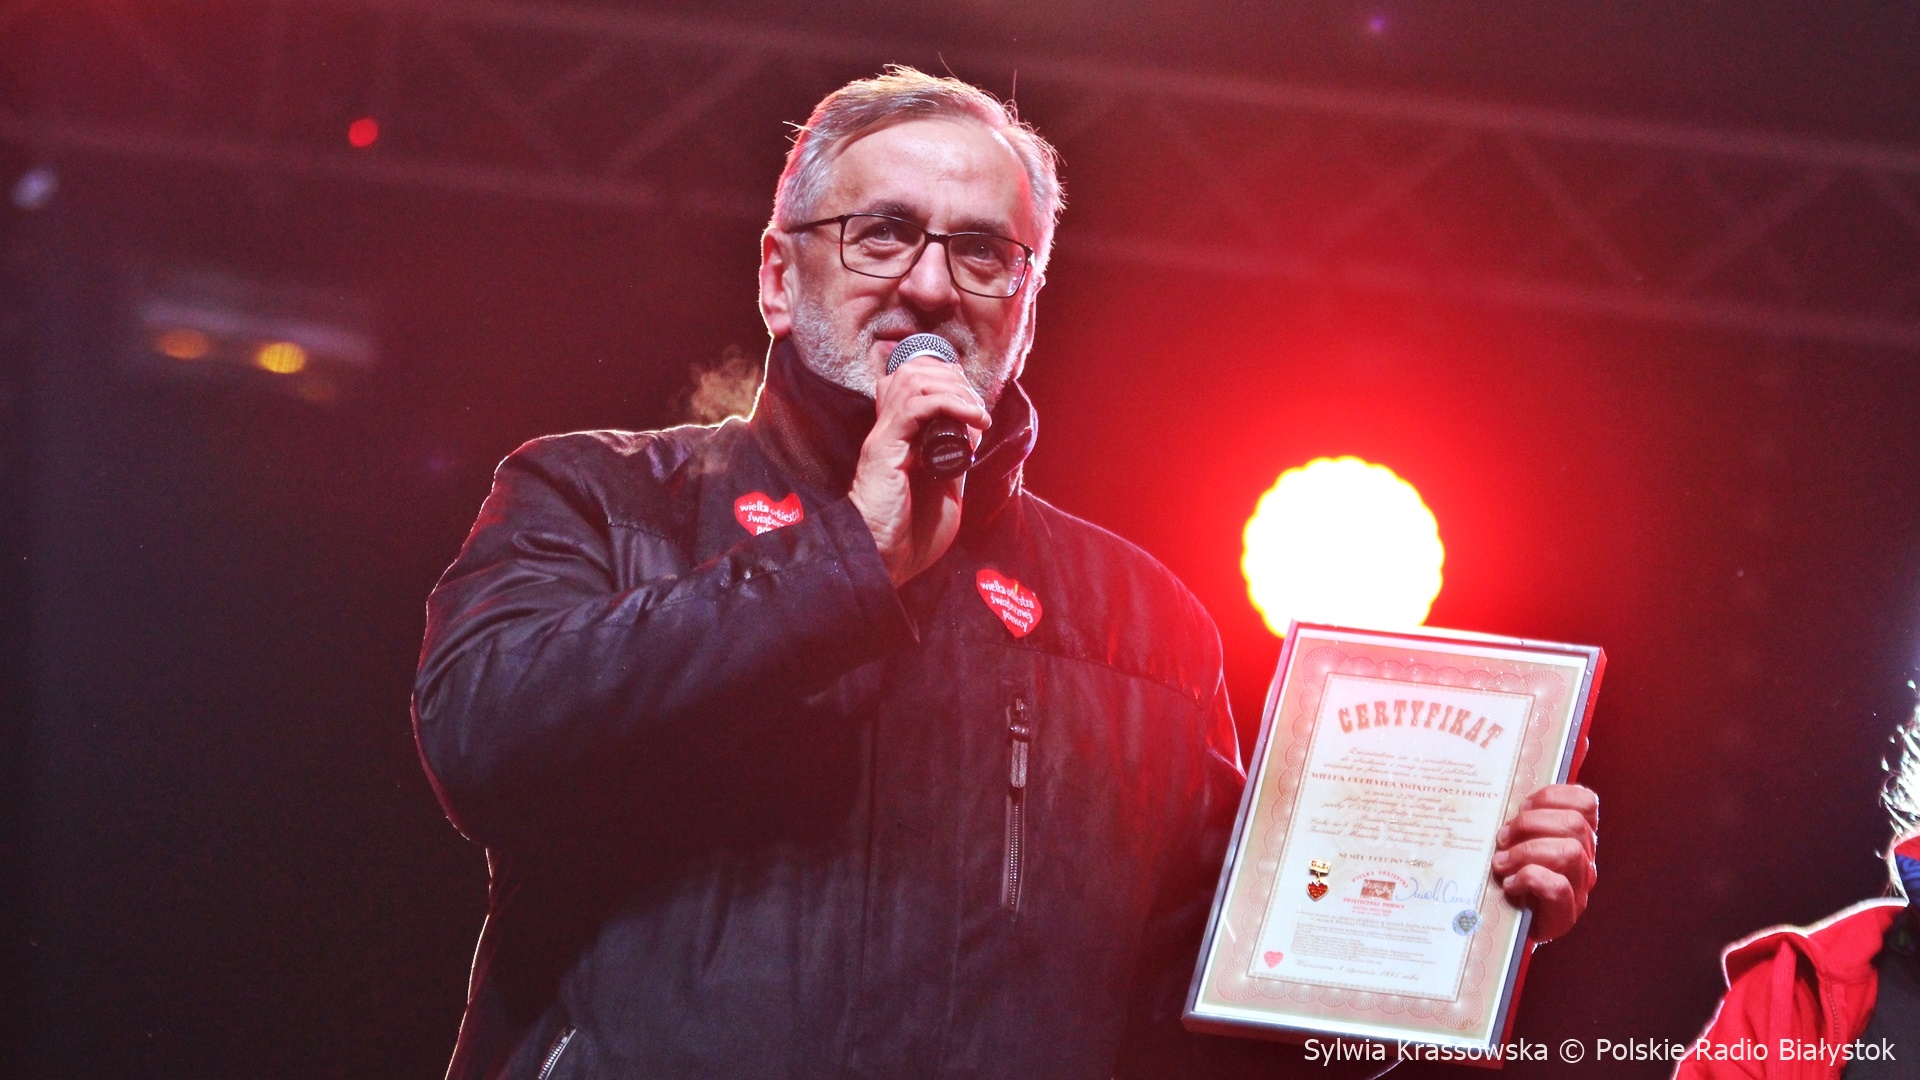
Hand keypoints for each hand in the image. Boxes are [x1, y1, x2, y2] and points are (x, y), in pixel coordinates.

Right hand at [850, 357, 989, 585]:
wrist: (884, 561)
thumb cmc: (910, 536)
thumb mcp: (945, 490)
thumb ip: (953, 460)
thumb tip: (972, 433)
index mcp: (900, 437)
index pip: (916, 381)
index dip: (949, 381)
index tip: (975, 405)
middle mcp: (889, 430)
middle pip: (913, 371)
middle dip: (953, 379)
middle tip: (977, 407)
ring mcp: (885, 436)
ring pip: (913, 379)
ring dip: (953, 389)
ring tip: (976, 412)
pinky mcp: (885, 446)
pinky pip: (916, 405)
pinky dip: (949, 403)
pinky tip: (972, 418)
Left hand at [1490, 784, 1597, 941]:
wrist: (1507, 926)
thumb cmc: (1508, 875)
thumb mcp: (1515, 840)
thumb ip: (1520, 820)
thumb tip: (1501, 797)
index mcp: (1577, 836)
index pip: (1586, 803)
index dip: (1553, 796)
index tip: (1523, 805)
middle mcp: (1585, 860)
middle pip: (1574, 824)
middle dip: (1531, 824)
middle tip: (1502, 839)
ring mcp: (1579, 887)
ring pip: (1571, 852)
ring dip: (1527, 852)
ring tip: (1501, 862)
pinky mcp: (1566, 914)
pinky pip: (1558, 887)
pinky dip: (1529, 879)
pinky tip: (1510, 885)